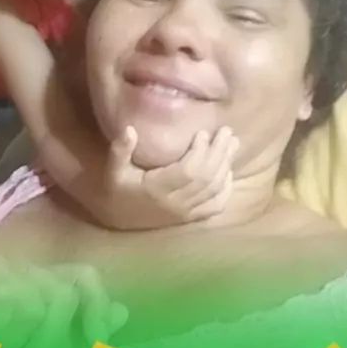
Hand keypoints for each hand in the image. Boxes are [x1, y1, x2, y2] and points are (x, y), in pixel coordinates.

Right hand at [0, 257, 127, 347]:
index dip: (95, 307)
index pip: (85, 280)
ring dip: (21, 345)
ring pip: (40, 298)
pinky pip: (7, 299)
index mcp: (42, 293)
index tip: (95, 341)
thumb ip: (76, 344)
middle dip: (49, 346)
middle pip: (66, 293)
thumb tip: (120, 315)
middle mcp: (23, 277)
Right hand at [107, 126, 238, 228]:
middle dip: (219, 153)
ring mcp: (184, 213)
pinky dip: (226, 189)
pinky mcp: (189, 218)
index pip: (187, 172)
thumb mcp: (114, 169)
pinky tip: (229, 172)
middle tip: (227, 131)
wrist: (117, 218)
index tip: (203, 132)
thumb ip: (120, 150)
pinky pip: (215, 206)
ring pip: (213, 190)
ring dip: (226, 166)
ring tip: (232, 143)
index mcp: (157, 190)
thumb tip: (130, 129)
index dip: (200, 152)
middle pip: (206, 178)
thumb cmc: (116, 188)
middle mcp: (175, 204)